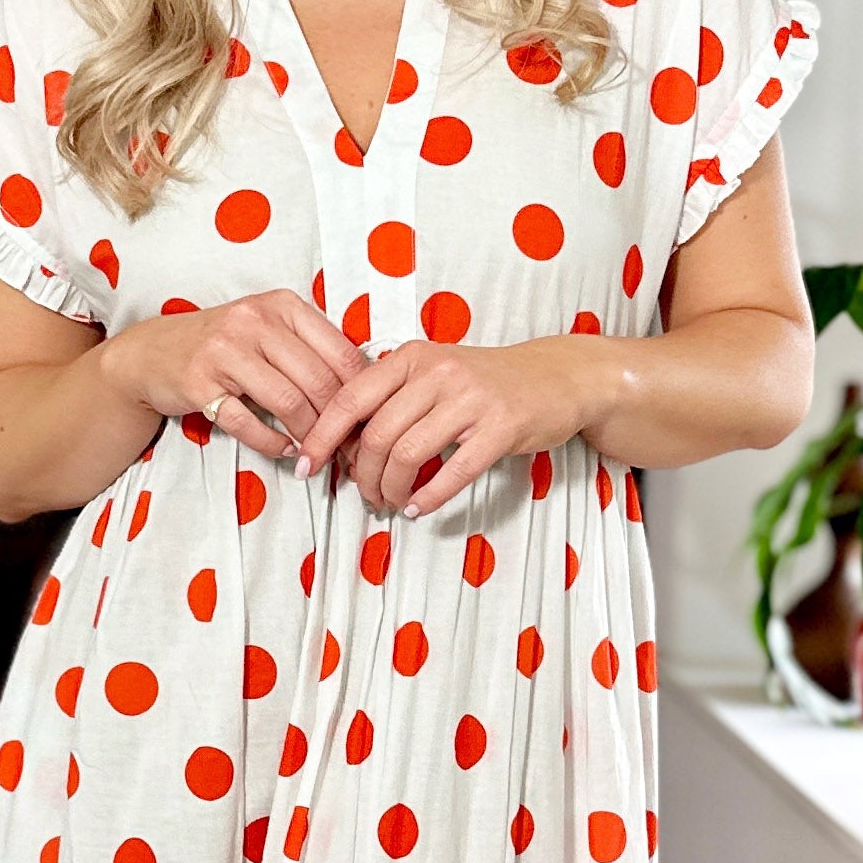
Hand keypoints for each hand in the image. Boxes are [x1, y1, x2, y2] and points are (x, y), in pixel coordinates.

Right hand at [106, 288, 369, 462]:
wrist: (154, 353)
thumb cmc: (225, 344)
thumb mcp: (269, 329)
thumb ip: (312, 349)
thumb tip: (366, 390)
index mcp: (282, 305)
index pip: (340, 351)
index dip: (360, 392)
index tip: (366, 420)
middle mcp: (254, 320)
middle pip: (318, 380)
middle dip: (336, 422)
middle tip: (344, 447)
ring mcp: (224, 351)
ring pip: (288, 402)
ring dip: (308, 436)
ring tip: (315, 453)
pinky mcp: (200, 383)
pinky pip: (247, 423)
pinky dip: (272, 443)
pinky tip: (284, 451)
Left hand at [293, 337, 605, 514]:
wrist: (555, 377)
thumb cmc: (486, 381)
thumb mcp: (434, 372)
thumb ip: (392, 396)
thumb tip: (342, 441)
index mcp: (414, 357)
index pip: (350, 397)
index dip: (322, 436)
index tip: (307, 464)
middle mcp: (438, 372)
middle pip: (376, 435)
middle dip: (362, 476)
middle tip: (365, 494)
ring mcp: (471, 399)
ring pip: (408, 455)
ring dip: (391, 489)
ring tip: (392, 502)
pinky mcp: (501, 427)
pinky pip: (453, 472)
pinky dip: (429, 497)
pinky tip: (419, 506)